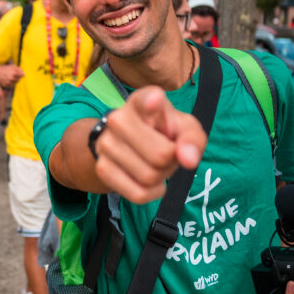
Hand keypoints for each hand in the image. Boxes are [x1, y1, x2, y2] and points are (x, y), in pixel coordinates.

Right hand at [0, 64, 24, 88]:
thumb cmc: (4, 68)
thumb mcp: (12, 66)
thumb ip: (19, 69)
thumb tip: (24, 74)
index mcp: (14, 72)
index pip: (22, 75)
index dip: (21, 74)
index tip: (19, 73)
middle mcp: (12, 78)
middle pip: (19, 79)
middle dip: (18, 77)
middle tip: (14, 74)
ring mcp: (8, 82)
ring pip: (16, 82)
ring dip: (15, 80)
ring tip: (11, 77)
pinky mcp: (6, 85)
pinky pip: (11, 85)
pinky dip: (11, 83)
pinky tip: (8, 79)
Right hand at [92, 87, 206, 203]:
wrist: (128, 144)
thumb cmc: (162, 132)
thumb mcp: (183, 129)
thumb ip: (192, 140)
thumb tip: (189, 160)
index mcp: (141, 102)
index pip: (143, 100)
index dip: (151, 102)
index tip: (155, 101)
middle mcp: (118, 118)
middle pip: (160, 155)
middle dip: (172, 162)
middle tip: (168, 154)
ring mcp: (106, 144)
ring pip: (149, 177)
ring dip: (161, 177)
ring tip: (157, 164)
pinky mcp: (101, 168)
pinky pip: (138, 193)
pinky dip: (151, 192)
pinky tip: (149, 181)